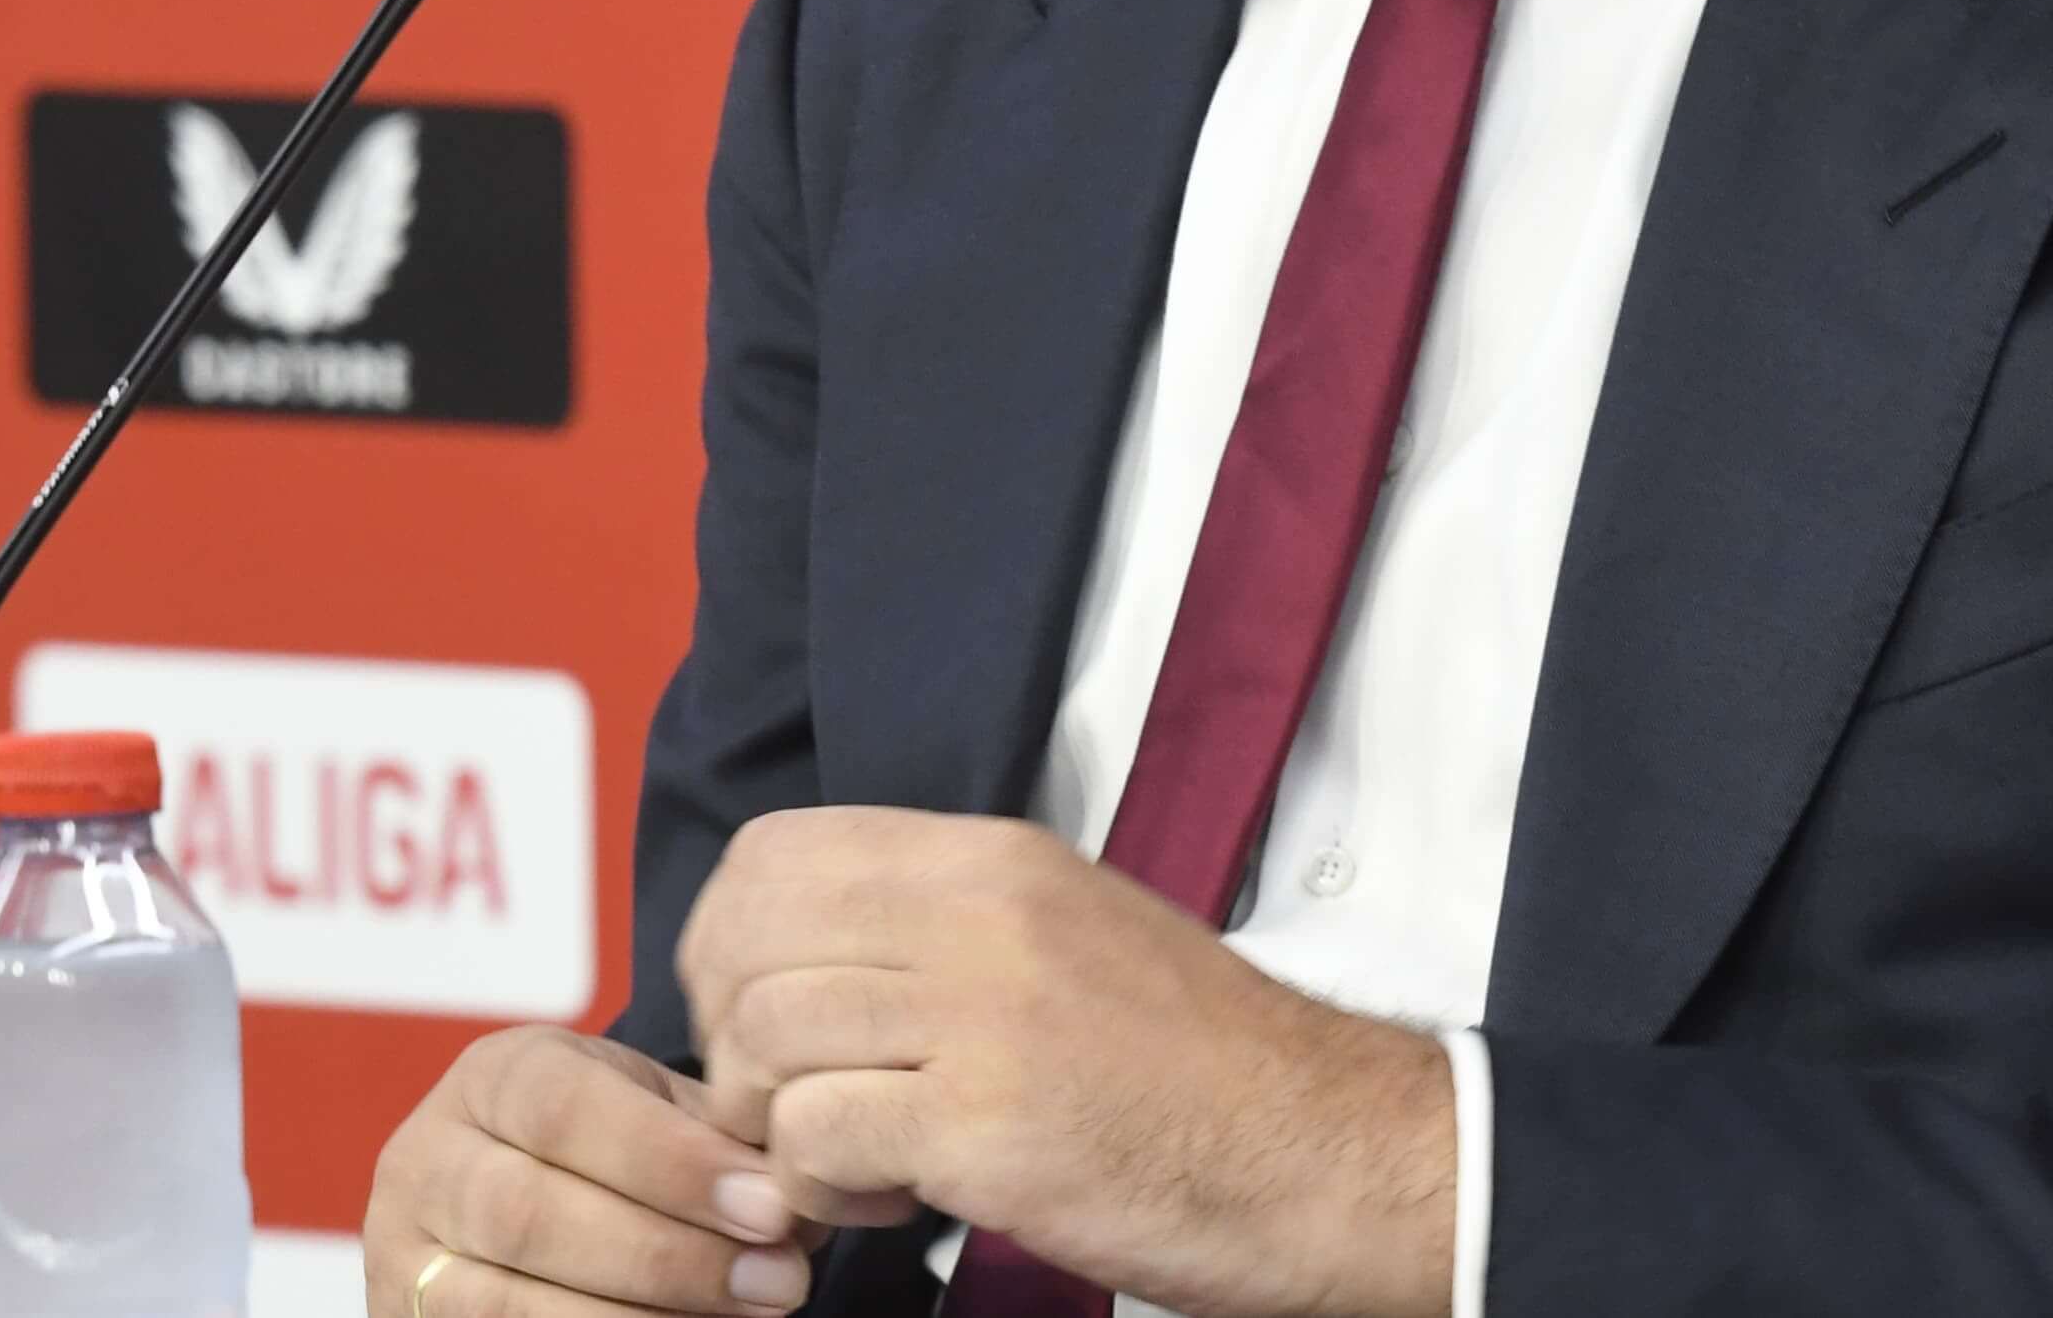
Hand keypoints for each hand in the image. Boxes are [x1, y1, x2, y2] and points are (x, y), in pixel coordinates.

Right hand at [364, 1023, 819, 1316]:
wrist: (509, 1200)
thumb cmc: (609, 1152)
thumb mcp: (652, 1117)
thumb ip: (728, 1143)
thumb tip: (839, 1193)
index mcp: (492, 1077)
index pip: (568, 1110)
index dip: (672, 1163)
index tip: (772, 1206)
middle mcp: (426, 1160)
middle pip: (533, 1215)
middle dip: (668, 1255)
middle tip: (778, 1281)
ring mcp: (403, 1255)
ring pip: (505, 1304)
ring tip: (742, 1317)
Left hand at [679, 807, 1454, 1317]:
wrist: (1322, 1149)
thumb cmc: (1202, 1065)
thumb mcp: (1074, 930)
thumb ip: (948, 921)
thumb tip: (817, 949)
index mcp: (995, 858)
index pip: (777, 853)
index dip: (730, 939)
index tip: (755, 1010)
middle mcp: (977, 914)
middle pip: (747, 943)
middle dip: (730, 1039)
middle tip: (784, 1103)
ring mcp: (979, 1016)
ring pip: (765, 1042)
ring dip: (776, 1124)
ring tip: (849, 1161)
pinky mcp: (983, 1128)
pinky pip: (812, 1138)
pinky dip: (820, 1185)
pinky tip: (887, 1200)